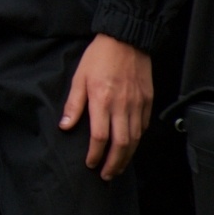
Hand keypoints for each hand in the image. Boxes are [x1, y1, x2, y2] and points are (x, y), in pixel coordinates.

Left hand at [59, 34, 151, 179]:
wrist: (126, 38)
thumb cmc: (99, 56)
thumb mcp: (79, 77)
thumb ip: (74, 104)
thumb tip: (65, 126)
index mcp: (102, 100)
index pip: (100, 137)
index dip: (96, 154)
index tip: (90, 163)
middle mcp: (122, 105)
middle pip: (121, 144)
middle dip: (114, 163)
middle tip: (107, 175)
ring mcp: (138, 104)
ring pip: (135, 139)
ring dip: (127, 157)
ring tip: (119, 167)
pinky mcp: (148, 101)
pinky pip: (144, 126)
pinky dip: (138, 140)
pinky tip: (131, 147)